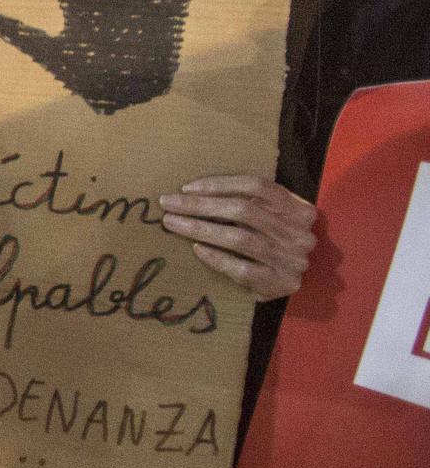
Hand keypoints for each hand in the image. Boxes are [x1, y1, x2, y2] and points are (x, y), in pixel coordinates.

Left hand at [160, 175, 314, 299]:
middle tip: (168, 203)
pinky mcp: (279, 284)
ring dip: (201, 229)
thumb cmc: (273, 243)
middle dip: (200, 205)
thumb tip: (193, 192)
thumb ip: (249, 203)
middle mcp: (299, 233)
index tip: (187, 188)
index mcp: (299, 210)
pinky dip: (216, 257)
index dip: (220, 184)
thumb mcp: (271, 218)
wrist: (292, 281)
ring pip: (239, 238)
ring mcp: (291, 260)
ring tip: (173, 223)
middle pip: (244, 210)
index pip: (257, 186)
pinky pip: (241, 268)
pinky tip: (196, 249)